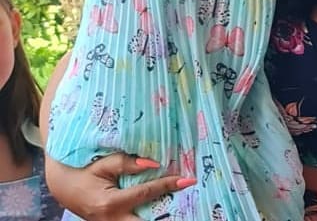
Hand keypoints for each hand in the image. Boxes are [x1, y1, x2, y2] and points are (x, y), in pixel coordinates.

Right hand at [45, 153, 186, 220]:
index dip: (168, 185)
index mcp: (111, 204)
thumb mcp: (105, 164)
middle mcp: (112, 220)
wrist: (64, 188)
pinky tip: (164, 210)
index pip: (146, 193)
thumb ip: (129, 163)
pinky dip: (149, 217)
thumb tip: (154, 164)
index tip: (188, 180)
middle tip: (190, 203)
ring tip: (183, 207)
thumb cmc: (85, 172)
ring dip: (160, 217)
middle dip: (168, 215)